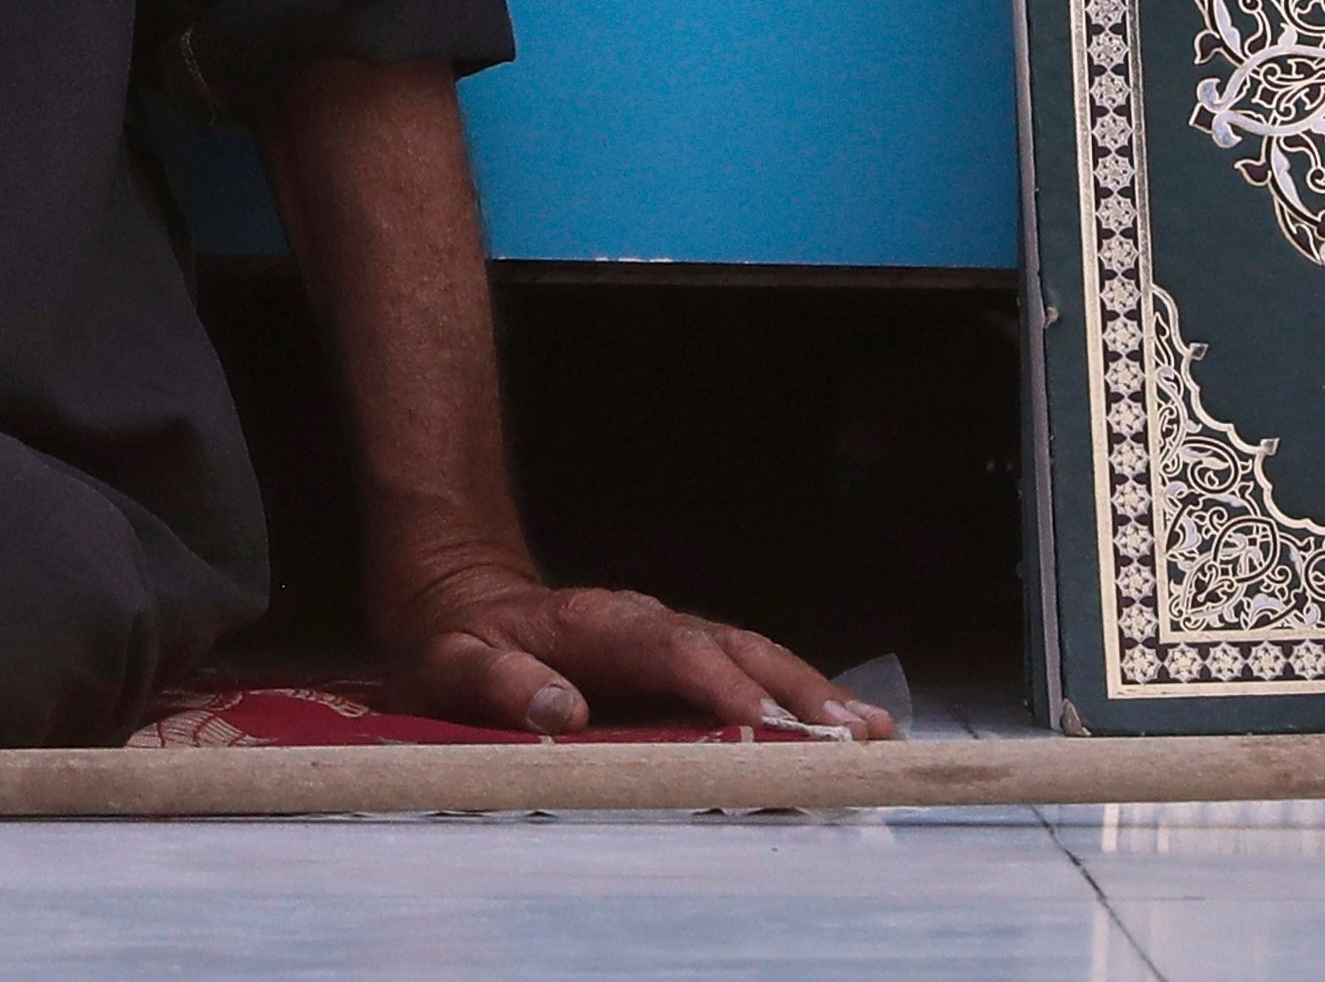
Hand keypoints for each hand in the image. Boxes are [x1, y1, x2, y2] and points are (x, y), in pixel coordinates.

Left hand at [376, 554, 888, 739]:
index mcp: (598, 625)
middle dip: (798, 693)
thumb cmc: (451, 638)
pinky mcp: (679, 663)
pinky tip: (843, 728)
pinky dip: (797, 700)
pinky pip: (747, 675)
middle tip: (856, 736)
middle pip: (736, 651)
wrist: (453, 589)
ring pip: (755, 659)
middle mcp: (648, 625)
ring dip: (814, 696)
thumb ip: (498, 685)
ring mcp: (670, 640)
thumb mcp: (449, 663)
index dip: (724, 688)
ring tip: (875, 733)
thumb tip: (561, 708)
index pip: (673, 653)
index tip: (770, 724)